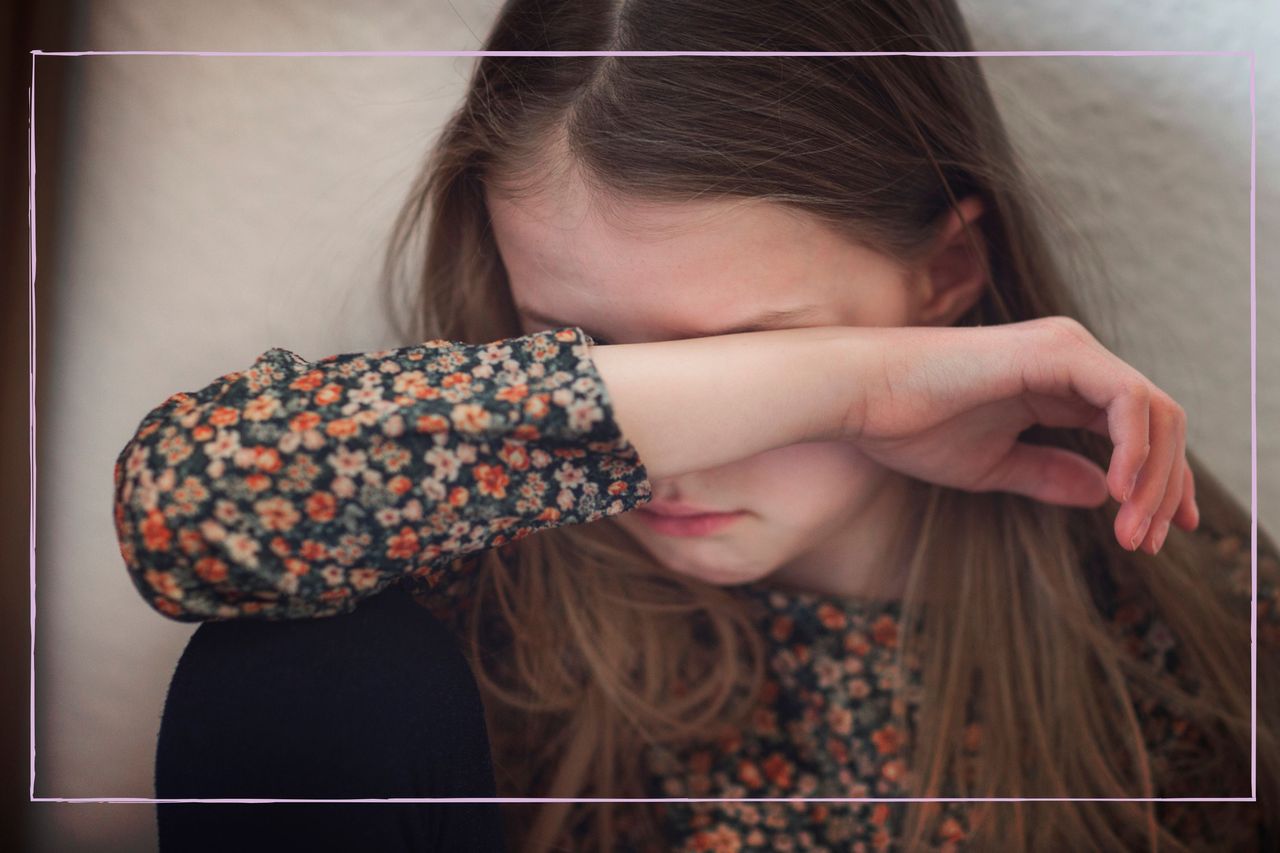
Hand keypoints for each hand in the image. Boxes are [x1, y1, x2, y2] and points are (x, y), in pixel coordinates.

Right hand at [840, 316, 1195, 554]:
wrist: (861, 396)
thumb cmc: (908, 426)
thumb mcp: (992, 464)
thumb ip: (1047, 473)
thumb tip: (1101, 494)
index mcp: (1057, 382)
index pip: (1136, 429)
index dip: (1158, 483)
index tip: (1159, 535)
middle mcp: (1073, 358)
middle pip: (1160, 422)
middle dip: (1166, 487)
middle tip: (1152, 543)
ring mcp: (1068, 350)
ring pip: (1156, 412)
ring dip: (1155, 478)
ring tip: (1135, 530)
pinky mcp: (1057, 352)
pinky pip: (1128, 401)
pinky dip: (1134, 449)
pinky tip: (1117, 491)